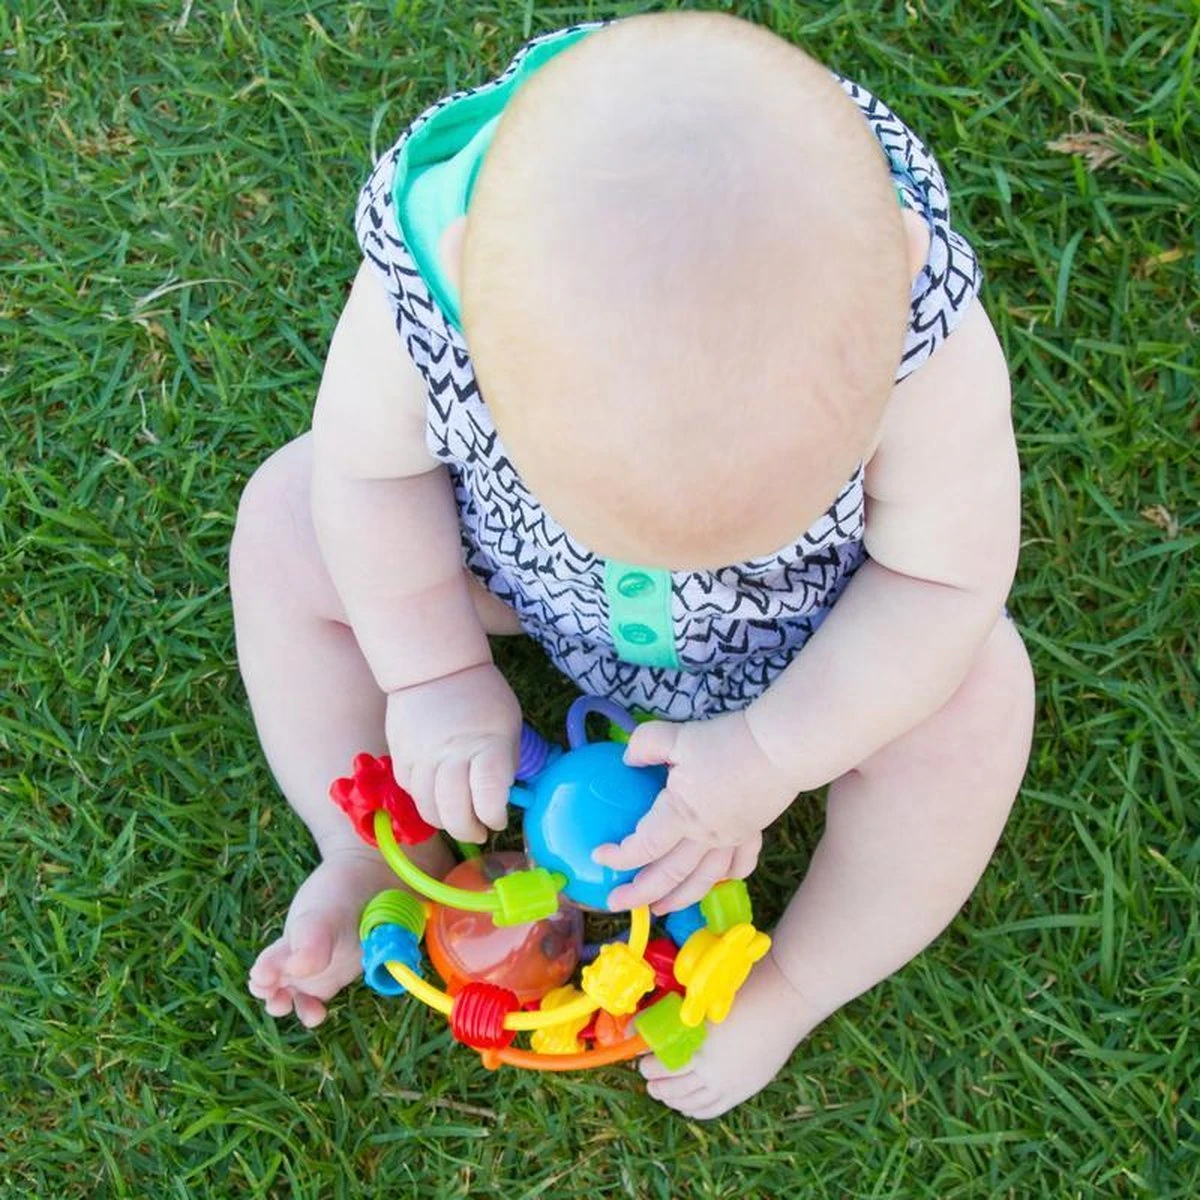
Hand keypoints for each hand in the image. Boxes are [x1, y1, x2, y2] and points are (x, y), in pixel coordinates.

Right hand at [385, 663, 521, 842]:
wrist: (437, 667)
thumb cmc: (483, 700)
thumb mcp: (509, 728)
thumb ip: (505, 766)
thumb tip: (500, 802)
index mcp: (487, 745)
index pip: (489, 798)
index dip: (494, 817)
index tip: (498, 820)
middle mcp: (451, 753)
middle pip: (454, 812)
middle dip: (469, 831)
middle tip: (478, 831)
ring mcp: (421, 755)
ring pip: (428, 808)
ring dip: (445, 821)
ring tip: (458, 817)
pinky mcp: (399, 754)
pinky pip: (410, 791)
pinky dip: (424, 800)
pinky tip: (437, 795)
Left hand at [593, 710, 800, 912]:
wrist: (781, 747)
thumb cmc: (728, 741)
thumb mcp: (678, 737)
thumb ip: (646, 745)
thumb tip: (627, 758)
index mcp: (682, 815)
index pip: (644, 846)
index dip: (619, 856)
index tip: (599, 855)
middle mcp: (706, 836)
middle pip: (669, 875)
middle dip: (640, 893)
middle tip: (616, 902)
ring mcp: (732, 839)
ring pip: (703, 881)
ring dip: (679, 899)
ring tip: (660, 909)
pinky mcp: (753, 832)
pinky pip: (739, 865)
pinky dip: (726, 878)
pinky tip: (717, 881)